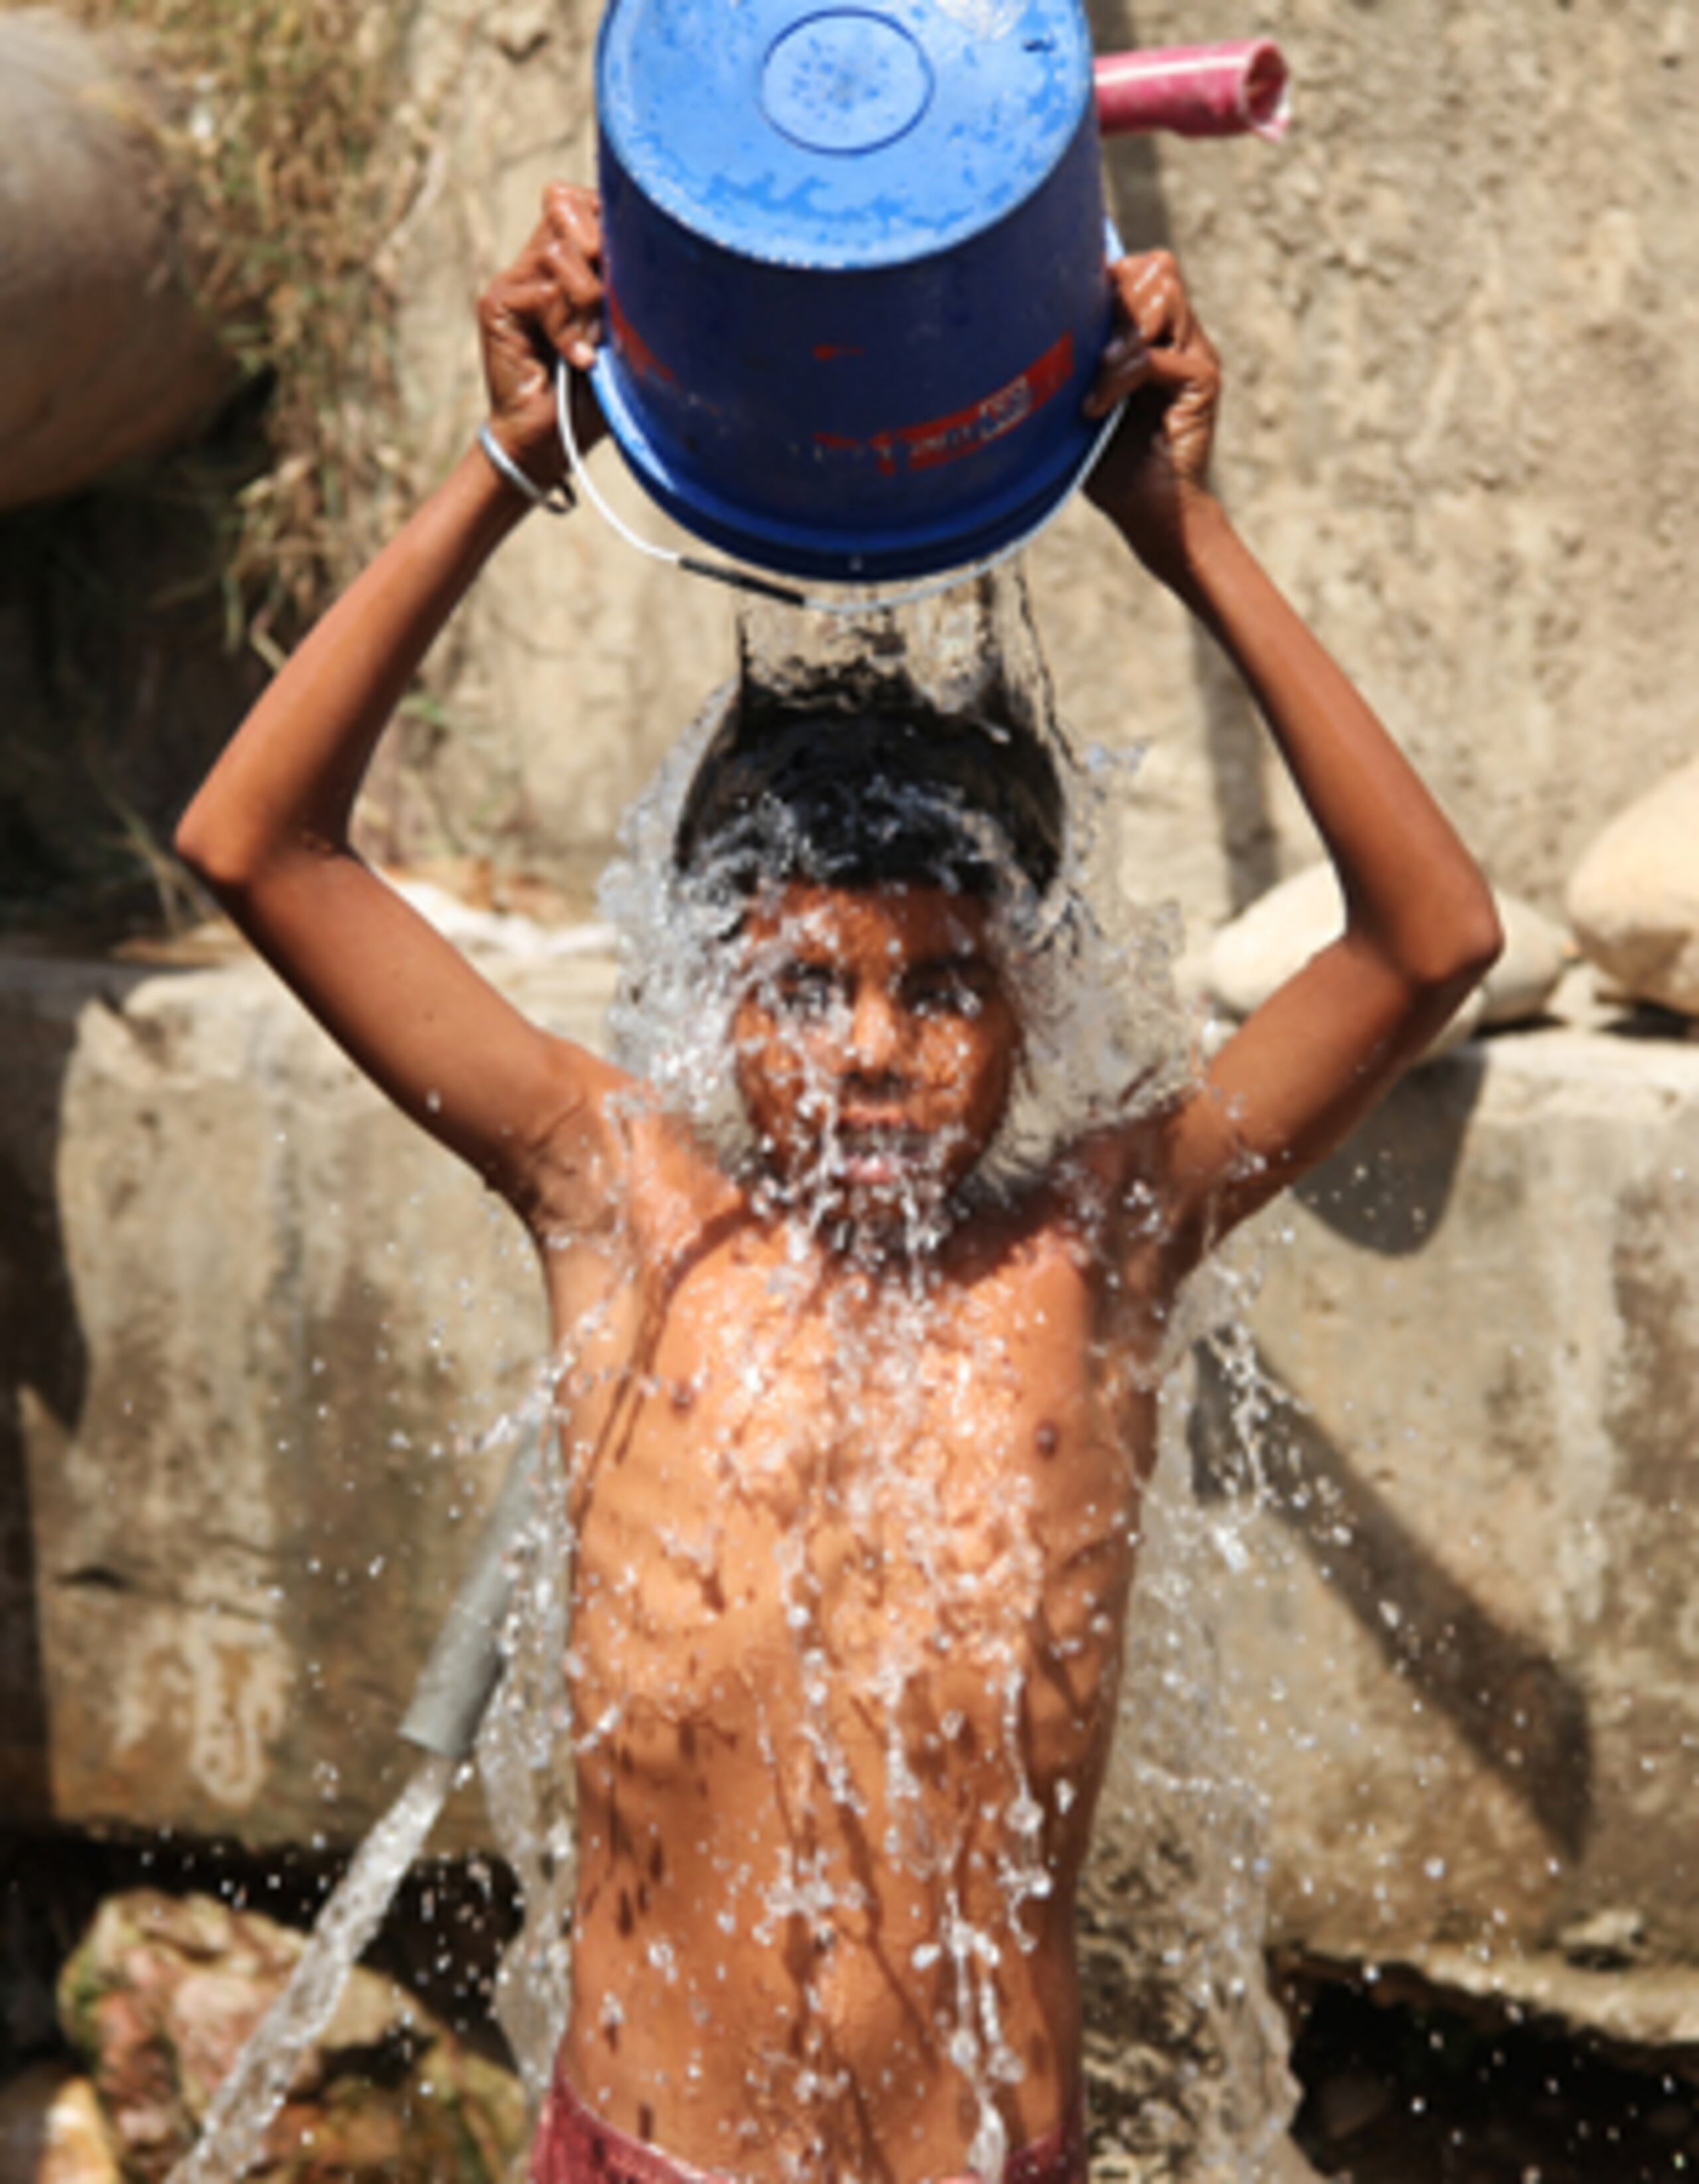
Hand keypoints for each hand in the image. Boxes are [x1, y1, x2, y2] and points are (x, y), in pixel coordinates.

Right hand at [477, 183, 607, 492]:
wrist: (550, 443)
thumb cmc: (595, 395)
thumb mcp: (624, 336)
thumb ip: (630, 290)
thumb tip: (659, 249)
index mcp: (566, 260)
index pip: (580, 199)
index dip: (607, 218)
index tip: (628, 268)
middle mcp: (536, 261)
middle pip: (567, 206)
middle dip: (601, 250)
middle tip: (610, 307)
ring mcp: (514, 279)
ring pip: (560, 249)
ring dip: (589, 298)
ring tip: (594, 342)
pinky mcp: (497, 302)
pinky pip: (546, 291)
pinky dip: (569, 328)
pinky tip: (578, 359)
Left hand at [1083, 252, 1220, 570]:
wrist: (1148, 514)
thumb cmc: (1108, 462)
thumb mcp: (1078, 397)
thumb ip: (1073, 356)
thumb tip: (1029, 319)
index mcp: (1155, 332)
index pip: (1142, 268)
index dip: (1106, 280)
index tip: (1070, 319)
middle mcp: (1181, 335)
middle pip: (1156, 269)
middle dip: (1113, 301)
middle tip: (1087, 353)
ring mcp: (1196, 354)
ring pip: (1161, 296)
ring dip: (1117, 336)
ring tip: (1094, 380)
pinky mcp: (1204, 379)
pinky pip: (1154, 356)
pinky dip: (1118, 378)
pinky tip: (1096, 408)